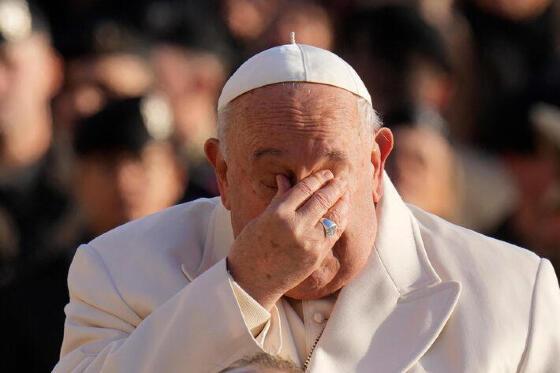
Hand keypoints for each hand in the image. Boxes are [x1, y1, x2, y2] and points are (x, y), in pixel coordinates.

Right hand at [227, 170, 349, 309]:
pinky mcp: (316, 256)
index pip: (305, 189)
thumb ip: (279, 199)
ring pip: (333, 216)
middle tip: (341, 179)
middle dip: (335, 187)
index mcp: (278, 213)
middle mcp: (296, 226)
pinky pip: (333, 233)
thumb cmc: (250, 247)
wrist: (251, 282)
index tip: (326, 174)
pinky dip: (340, 220)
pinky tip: (343, 212)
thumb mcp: (261, 219)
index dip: (318, 179)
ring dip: (342, 201)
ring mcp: (309, 242)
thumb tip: (285, 178)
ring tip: (346, 192)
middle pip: (322, 199)